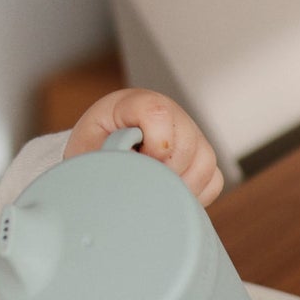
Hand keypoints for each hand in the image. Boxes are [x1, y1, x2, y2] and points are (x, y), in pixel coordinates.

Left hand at [64, 88, 224, 206]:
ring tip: (154, 192)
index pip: (158, 112)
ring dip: (181, 187)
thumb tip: (130, 174)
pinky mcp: (201, 158)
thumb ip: (104, 156)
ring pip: (205, 163)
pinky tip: (170, 195)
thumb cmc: (93, 149)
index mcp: (136, 104)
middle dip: (165, 172)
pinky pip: (213, 180)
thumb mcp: (87, 149)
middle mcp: (169, 114)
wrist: (99, 155)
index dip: (154, 143)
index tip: (139, 161)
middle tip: (143, 182)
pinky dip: (195, 195)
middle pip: (188, 143)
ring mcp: (190, 135)